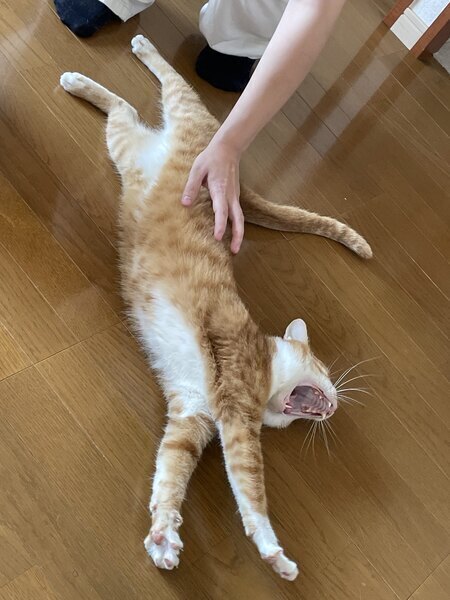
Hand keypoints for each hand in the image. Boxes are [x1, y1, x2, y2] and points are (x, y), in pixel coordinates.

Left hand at [182, 139, 244, 253]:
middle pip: (238, 219)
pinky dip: (237, 226)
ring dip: (239, 233)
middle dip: (237, 236)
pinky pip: (237, 214)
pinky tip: (232, 234)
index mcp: (219, 189)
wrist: (228, 148)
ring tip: (235, 248)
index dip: (220, 225)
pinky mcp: (234, 196)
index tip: (218, 237)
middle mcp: (229, 196)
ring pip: (240, 218)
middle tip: (234, 251)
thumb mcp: (197, 169)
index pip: (221, 211)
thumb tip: (185, 203)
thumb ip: (191, 187)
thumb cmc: (211, 158)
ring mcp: (234, 197)